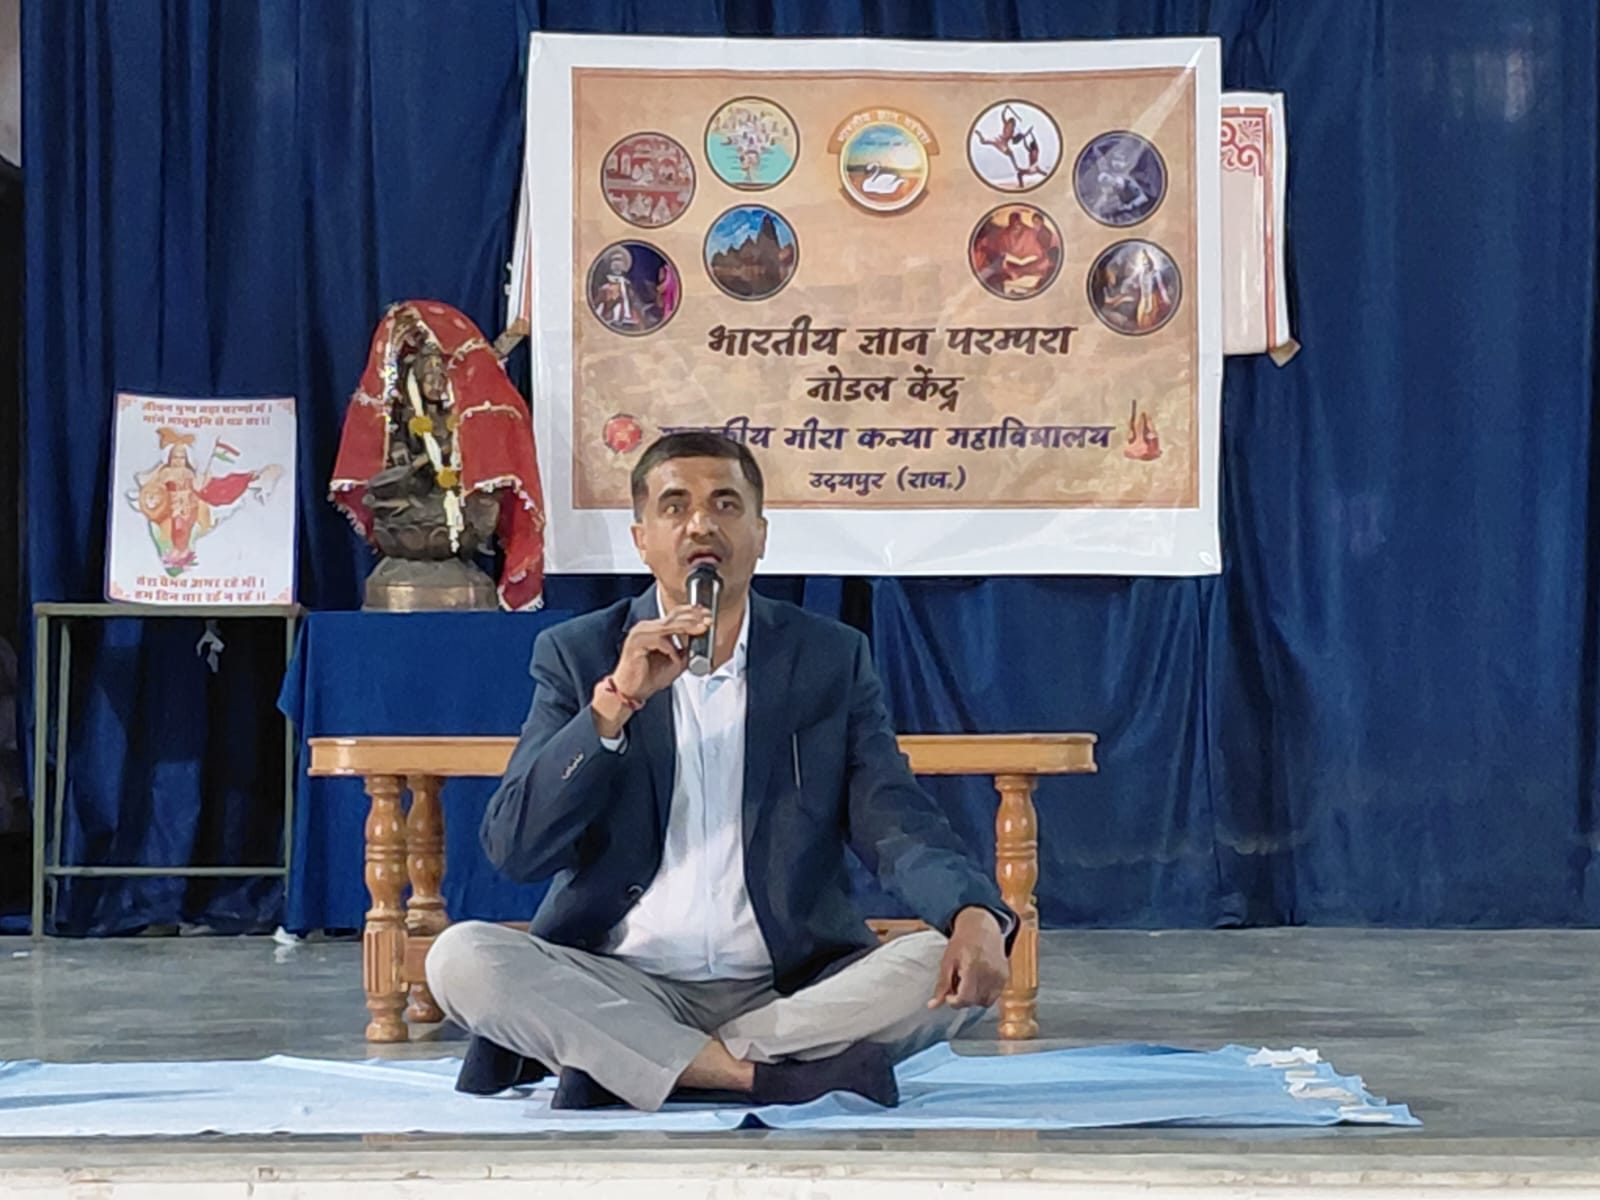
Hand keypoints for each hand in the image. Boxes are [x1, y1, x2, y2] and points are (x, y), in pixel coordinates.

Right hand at [592, 605, 710, 735]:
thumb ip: (685, 652)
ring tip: (700, 629)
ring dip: (686, 627)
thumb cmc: (647, 678)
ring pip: (667, 625)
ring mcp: (639, 634)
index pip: (674, 615)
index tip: (706, 615)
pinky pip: (659, 641)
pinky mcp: (636, 644)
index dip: (692, 613)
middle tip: (707, 621)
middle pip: (673, 617)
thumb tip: (699, 644)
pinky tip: (676, 659)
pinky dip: (671, 649)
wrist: (630, 692)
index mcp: (653, 629)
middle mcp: (645, 628)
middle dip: (693, 618)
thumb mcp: (674, 663)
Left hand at [927, 907, 1008, 1009]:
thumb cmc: (962, 943)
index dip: (954, 1001)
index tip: (949, 994)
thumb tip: (932, 1006)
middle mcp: (989, 974)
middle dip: (963, 998)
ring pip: (985, 1002)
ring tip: (967, 983)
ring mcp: (999, 976)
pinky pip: (994, 995)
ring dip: (974, 998)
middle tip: (957, 984)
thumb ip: (942, 986)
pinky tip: (977, 981)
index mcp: (973, 968)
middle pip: (974, 1002)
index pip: (965, 999)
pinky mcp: (1005, 977)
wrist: (981, 928)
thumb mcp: (947, 962)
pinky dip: (984, 994)